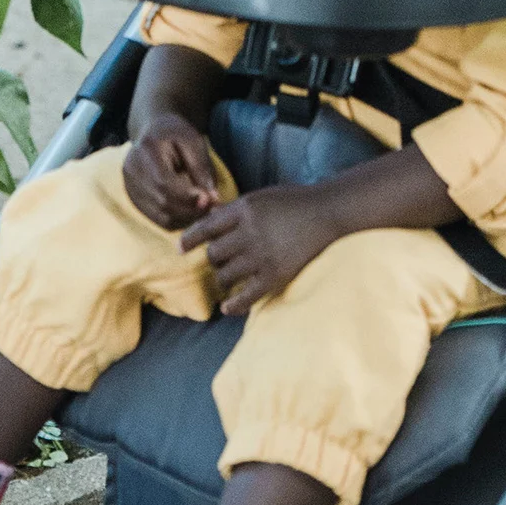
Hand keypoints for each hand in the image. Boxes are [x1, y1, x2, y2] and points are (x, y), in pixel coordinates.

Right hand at [123, 113, 218, 229]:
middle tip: (211, 207)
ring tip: (202, 209)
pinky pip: (157, 218)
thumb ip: (201, 169)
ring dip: (185, 218)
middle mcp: (132, 169)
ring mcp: (129, 185)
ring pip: (160, 215)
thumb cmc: (176, 133)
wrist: (153, 130)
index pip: (164, 183)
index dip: (187, 197)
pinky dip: (176, 219)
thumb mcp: (193, 142)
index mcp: (146, 149)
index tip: (210, 200)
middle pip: (161, 202)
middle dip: (190, 210)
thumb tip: (212, 200)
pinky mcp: (133, 197)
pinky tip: (189, 210)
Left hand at [179, 183, 343, 314]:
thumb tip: (208, 217)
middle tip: (217, 261)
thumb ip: (234, 209)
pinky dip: (234, 304)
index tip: (180, 248)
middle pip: (214, 253)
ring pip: (226, 274)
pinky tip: (226, 307)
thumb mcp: (259, 197)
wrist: (326, 213)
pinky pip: (247, 295)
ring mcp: (262, 256)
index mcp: (243, 209)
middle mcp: (249, 232)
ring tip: (226, 278)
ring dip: (222, 278)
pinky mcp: (275, 275)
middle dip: (212, 258)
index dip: (190, 238)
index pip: (207, 226)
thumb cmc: (292, 201)